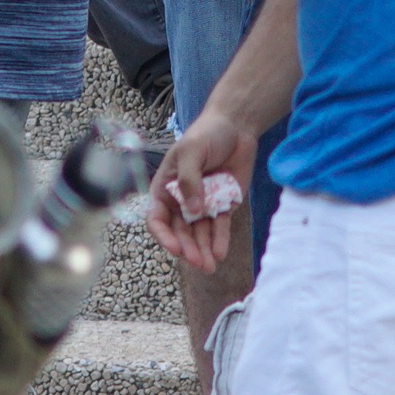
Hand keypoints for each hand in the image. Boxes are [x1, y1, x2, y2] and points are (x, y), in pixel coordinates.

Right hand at [146, 111, 257, 273]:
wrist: (236, 127)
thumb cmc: (206, 134)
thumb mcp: (191, 151)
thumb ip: (189, 179)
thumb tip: (193, 209)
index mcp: (165, 188)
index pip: (157, 217)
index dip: (163, 235)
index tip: (174, 248)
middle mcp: (181, 201)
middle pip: (180, 231)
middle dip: (187, 248)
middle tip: (198, 262)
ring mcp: (202, 205)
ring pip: (199, 234)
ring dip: (202, 250)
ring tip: (210, 266)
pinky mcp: (222, 206)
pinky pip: (219, 227)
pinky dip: (219, 240)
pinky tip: (220, 252)